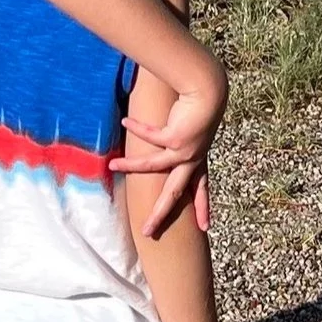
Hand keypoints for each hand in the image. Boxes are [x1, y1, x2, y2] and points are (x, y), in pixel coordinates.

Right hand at [115, 72, 224, 236]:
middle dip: (160, 212)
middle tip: (148, 231)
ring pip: (154, 166)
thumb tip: (168, 139)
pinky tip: (126, 122)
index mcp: (199, 159)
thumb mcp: (193, 127)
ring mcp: (184, 151)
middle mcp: (193, 159)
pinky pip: (150, 137)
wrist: (209, 91)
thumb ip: (180, 137)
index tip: (205, 226)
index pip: (201, 188)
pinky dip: (138, 128)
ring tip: (112, 165)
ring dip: (131, 165)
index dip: (201, 206)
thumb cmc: (201, 105)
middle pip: (175, 193)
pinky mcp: (175, 138)